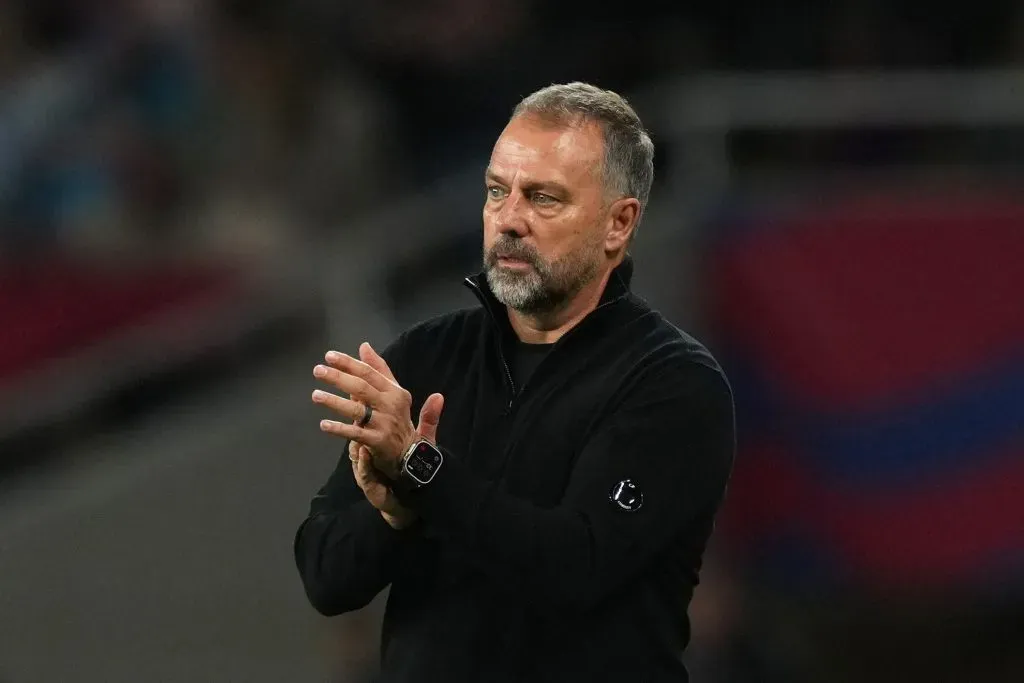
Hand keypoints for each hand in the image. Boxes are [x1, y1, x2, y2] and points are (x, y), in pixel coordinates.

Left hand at [313, 341, 443, 477]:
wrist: (411, 454)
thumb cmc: (399, 421)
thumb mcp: (396, 392)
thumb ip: (381, 369)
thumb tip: (364, 346)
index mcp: (395, 391)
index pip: (369, 373)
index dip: (349, 363)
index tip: (330, 356)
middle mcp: (391, 405)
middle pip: (361, 388)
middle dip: (338, 378)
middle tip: (318, 371)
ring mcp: (384, 423)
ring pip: (356, 409)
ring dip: (334, 402)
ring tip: (316, 395)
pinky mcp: (377, 441)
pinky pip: (355, 433)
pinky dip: (339, 429)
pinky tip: (324, 424)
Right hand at [346, 387, 443, 529]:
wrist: (406, 499)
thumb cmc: (408, 466)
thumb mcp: (421, 441)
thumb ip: (428, 419)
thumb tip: (439, 395)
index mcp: (380, 429)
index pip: (371, 405)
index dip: (366, 385)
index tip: (359, 363)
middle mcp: (370, 442)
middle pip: (357, 418)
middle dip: (345, 402)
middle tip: (339, 386)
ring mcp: (368, 462)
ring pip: (355, 444)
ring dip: (346, 433)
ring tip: (337, 422)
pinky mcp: (371, 482)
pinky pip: (365, 472)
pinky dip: (364, 464)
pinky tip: (364, 454)